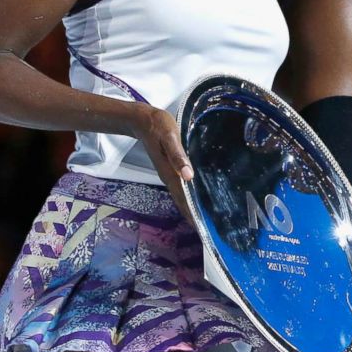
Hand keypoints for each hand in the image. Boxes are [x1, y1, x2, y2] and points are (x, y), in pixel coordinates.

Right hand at [132, 104, 195, 223]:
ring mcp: (169, 173)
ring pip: (182, 196)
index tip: (202, 230)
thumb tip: (188, 176)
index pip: (183, 199)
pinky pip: (181, 187)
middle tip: (208, 230)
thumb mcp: (170, 137)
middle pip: (182, 202)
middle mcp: (169, 177)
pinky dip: (189, 196)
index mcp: (170, 173)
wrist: (143, 121)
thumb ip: (178, 156)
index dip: (192, 215)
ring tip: (205, 219)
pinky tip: (197, 198)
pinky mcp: (171, 168)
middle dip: (194, 216)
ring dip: (192, 207)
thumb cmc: (159, 126)